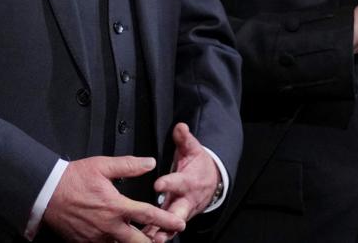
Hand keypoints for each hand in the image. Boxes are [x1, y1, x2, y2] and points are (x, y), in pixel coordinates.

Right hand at [43, 156, 184, 242]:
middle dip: (153, 241)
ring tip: (142, 238)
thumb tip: (149, 162)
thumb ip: (128, 165)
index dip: (167, 220)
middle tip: (163, 238)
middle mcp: (109, 226)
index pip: (148, 215)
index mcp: (116, 207)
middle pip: (139, 242)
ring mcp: (97, 238)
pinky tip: (117, 237)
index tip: (180, 223)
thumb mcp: (101, 166)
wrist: (46, 192)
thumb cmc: (73, 178)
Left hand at [144, 123, 218, 242]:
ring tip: (149, 239)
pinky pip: (168, 230)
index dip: (168, 183)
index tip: (157, 185)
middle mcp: (186, 199)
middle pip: (178, 212)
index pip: (178, 182)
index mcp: (188, 181)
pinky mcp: (177, 219)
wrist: (212, 182)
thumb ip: (184, 139)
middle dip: (168, 221)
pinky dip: (158, 236)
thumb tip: (180, 126)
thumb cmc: (198, 165)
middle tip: (158, 227)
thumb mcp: (193, 149)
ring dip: (161, 233)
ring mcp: (182, 211)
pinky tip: (144, 241)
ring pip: (172, 225)